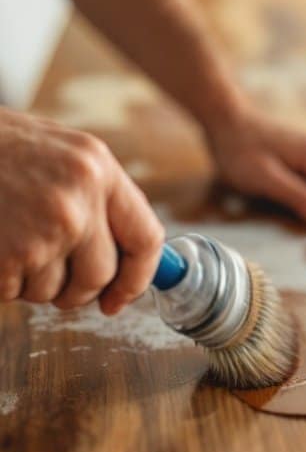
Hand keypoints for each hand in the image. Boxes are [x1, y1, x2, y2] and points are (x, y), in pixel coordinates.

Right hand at [0, 109, 162, 313]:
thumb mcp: (58, 154)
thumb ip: (96, 199)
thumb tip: (125, 260)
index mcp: (98, 168)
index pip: (146, 238)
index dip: (137, 277)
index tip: (120, 296)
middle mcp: (79, 200)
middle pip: (101, 276)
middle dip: (77, 289)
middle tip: (47, 274)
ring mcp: (45, 231)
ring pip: (56, 291)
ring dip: (31, 282)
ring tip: (7, 239)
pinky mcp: (11, 258)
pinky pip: (17, 294)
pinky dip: (2, 282)